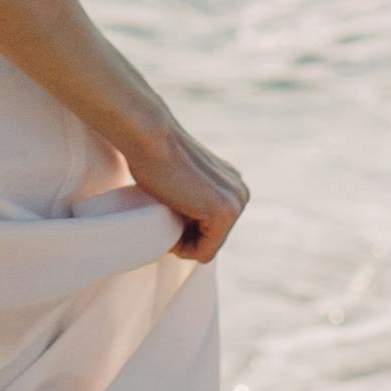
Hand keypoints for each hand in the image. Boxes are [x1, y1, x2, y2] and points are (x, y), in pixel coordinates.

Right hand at [110, 109, 246, 263]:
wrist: (149, 137)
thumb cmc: (153, 157)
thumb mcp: (183, 181)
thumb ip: (194, 195)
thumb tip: (184, 209)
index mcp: (232, 186)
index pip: (210, 228)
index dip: (183, 226)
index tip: (168, 204)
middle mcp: (241, 194)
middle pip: (210, 239)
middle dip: (185, 232)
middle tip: (167, 205)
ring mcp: (236, 203)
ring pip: (207, 248)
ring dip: (183, 238)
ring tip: (169, 207)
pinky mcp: (224, 213)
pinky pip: (204, 253)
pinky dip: (183, 247)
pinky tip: (172, 218)